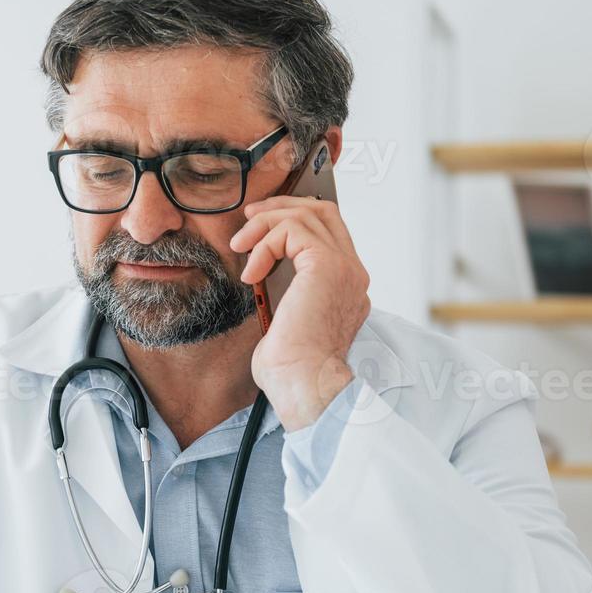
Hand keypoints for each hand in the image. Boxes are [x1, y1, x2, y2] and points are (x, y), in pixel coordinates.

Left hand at [230, 195, 369, 429]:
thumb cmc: (292, 370)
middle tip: (249, 217)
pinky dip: (265, 243)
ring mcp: (343, 267)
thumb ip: (286, 295)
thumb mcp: (288, 323)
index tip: (261, 225)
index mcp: (346, 286)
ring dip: (266, 224)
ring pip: (306, 214)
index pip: (329, 233)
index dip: (294, 219)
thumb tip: (263, 279)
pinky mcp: (326, 266)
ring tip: (240, 246)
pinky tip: (251, 272)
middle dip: (282, 206)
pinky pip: (292, 230)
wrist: (304, 385)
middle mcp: (352, 273)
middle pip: (324, 212)